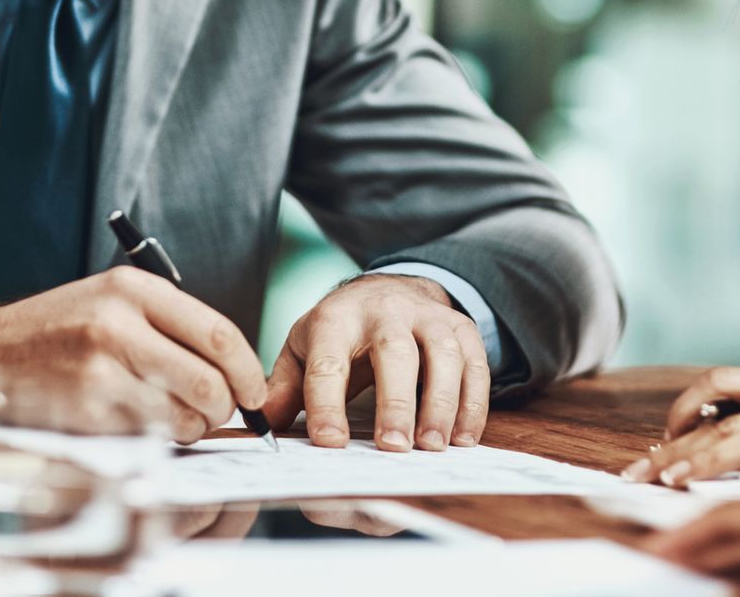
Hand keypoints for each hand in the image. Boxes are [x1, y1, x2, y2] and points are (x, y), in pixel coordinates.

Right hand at [0, 267, 267, 443]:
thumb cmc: (63, 327)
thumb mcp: (114, 299)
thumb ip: (170, 323)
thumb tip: (234, 368)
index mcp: (133, 289)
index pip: (218, 333)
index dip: (247, 371)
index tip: (253, 391)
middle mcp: (118, 324)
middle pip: (209, 381)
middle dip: (224, 407)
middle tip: (215, 412)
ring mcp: (99, 370)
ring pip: (184, 416)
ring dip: (192, 428)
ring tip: (176, 418)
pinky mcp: (84, 410)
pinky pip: (148, 437)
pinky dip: (158, 440)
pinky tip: (143, 426)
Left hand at [262, 273, 490, 452]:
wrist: (387, 291)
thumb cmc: (339, 332)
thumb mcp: (303, 349)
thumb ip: (284, 387)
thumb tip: (264, 422)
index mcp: (336, 319)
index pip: (328, 361)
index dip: (326, 402)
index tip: (329, 442)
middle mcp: (385, 311)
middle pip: (394, 352)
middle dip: (395, 402)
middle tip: (393, 448)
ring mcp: (427, 317)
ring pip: (443, 355)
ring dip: (441, 403)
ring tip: (432, 448)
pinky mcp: (461, 328)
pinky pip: (475, 362)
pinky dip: (473, 403)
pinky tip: (463, 438)